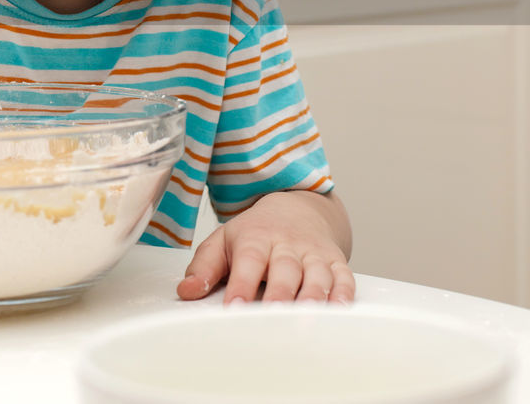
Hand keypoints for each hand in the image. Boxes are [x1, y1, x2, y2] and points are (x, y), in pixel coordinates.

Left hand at [176, 190, 353, 303]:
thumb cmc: (255, 233)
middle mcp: (287, 245)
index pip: (248, 261)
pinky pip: (344, 278)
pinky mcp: (336, 262)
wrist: (297, 208)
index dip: (241, 285)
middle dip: (279, 295)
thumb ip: (204, 266)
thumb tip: (186, 291)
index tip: (234, 308)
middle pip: (285, 270)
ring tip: (306, 321)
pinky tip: (338, 311)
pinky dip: (344, 295)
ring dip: (313, 298)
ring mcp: (313, 254)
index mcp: (255, 238)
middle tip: (272, 319)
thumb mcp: (223, 241)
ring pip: (316, 275)